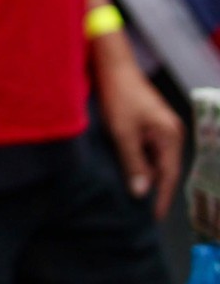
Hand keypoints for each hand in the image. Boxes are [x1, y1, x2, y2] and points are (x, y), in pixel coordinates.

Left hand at [96, 41, 183, 219]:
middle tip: (143, 212)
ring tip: (136, 196)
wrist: (112, 65)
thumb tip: (142, 192)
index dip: (161, 198)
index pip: (169, 176)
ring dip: (146, 175)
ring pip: (156, 159)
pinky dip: (141, 161)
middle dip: (155, 189)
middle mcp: (171, 133)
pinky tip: (130, 170)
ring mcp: (162, 126)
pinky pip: (148, 148)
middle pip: (165, 168)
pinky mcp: (150, 121)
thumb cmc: (118, 96)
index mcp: (170, 137)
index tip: (154, 218)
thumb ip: (133, 162)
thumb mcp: (123, 132)